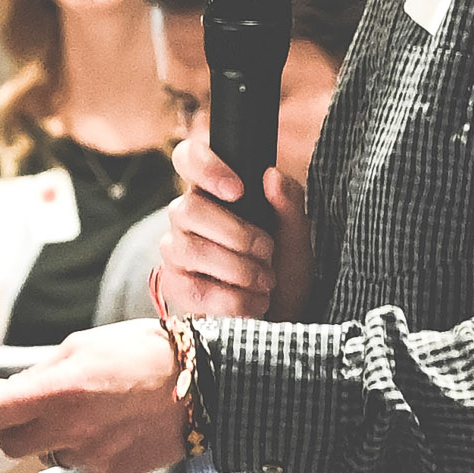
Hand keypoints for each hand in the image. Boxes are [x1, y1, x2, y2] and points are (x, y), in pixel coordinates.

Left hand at [0, 320, 186, 472]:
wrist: (205, 385)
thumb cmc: (142, 353)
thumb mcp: (84, 346)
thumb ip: (42, 373)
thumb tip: (9, 392)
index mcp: (60, 390)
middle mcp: (71, 428)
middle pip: (11, 445)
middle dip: (8, 430)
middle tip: (20, 413)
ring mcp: (91, 455)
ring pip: (48, 455)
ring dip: (52, 438)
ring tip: (87, 411)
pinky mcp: (111, 472)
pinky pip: (81, 464)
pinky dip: (85, 448)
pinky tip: (111, 426)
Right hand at [154, 133, 314, 321]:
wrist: (283, 314)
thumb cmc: (283, 266)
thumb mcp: (296, 234)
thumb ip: (288, 204)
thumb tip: (272, 176)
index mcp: (214, 191)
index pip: (187, 158)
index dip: (206, 167)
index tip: (239, 190)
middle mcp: (187, 217)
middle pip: (188, 209)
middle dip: (237, 234)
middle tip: (267, 250)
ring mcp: (177, 252)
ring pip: (189, 250)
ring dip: (238, 268)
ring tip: (266, 280)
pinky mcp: (177, 287)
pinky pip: (194, 289)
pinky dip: (233, 299)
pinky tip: (255, 302)